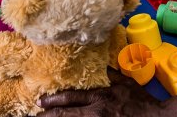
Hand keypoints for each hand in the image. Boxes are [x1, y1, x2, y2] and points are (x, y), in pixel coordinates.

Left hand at [37, 69, 163, 116]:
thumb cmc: (142, 103)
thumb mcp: (126, 84)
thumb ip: (111, 75)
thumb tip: (100, 65)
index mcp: (101, 98)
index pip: (71, 98)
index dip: (54, 101)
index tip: (40, 102)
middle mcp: (96, 112)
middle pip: (65, 114)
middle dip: (48, 114)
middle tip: (35, 113)